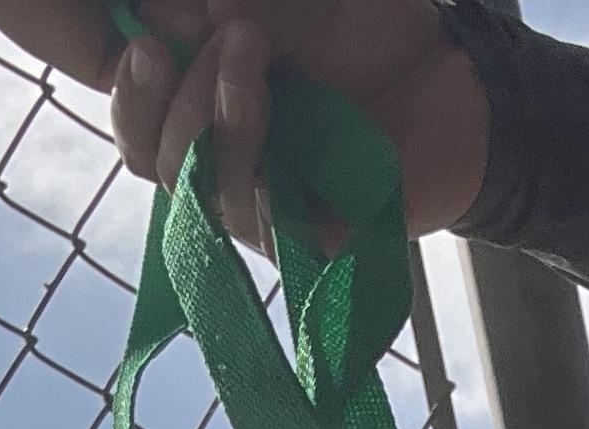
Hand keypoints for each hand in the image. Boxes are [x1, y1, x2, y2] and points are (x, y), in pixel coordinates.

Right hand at [109, 0, 489, 251]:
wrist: (460, 80)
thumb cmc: (376, 37)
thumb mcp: (298, 11)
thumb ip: (233, 15)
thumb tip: (155, 12)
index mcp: (212, 115)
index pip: (141, 125)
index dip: (129, 93)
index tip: (143, 40)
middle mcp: (231, 169)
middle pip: (157, 162)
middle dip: (173, 96)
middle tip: (211, 32)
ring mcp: (270, 212)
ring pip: (202, 189)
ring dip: (211, 114)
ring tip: (248, 44)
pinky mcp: (311, 246)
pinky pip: (257, 218)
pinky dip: (251, 153)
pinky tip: (262, 98)